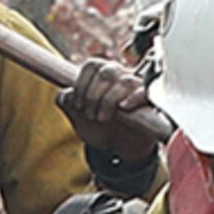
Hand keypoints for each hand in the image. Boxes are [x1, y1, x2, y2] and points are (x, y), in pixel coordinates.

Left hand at [61, 57, 163, 172]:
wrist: (119, 148)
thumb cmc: (100, 128)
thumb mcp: (79, 117)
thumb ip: (66, 102)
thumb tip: (64, 95)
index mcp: (103, 75)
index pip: (93, 65)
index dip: (81, 84)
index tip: (77, 105)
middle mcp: (121, 76)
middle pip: (106, 71)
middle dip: (92, 95)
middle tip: (88, 115)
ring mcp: (137, 88)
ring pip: (124, 81)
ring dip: (108, 101)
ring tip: (101, 118)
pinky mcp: (150, 102)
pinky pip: (144, 92)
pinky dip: (132, 98)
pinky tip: (123, 108)